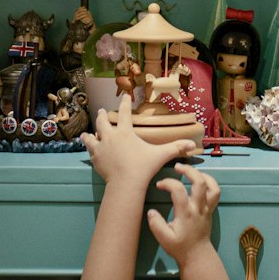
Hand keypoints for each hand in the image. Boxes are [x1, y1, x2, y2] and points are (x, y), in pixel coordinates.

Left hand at [81, 95, 195, 189]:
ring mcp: (101, 148)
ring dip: (90, 134)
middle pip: (103, 122)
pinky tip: (89, 150)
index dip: (124, 103)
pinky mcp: (96, 160)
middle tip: (101, 111)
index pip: (124, 113)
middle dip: (102, 115)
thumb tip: (192, 145)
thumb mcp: (160, 155)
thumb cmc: (143, 167)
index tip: (124, 95)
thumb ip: (175, 148)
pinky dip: (89, 149)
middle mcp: (111, 137)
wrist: (125, 184)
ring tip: (86, 133)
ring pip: (92, 137)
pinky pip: (90, 152)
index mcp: (125, 132)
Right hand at [146, 162, 218, 267]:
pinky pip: (215, 192)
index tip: (159, 184)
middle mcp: (198, 207)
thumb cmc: (180, 247)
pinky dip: (210, 182)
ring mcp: (206, 207)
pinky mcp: (210, 209)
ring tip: (190, 171)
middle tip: (177, 167)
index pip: (178, 190)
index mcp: (186, 213)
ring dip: (201, 174)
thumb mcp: (164, 239)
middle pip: (199, 181)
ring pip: (211, 185)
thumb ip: (156, 224)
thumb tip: (151, 211)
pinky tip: (201, 180)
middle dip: (188, 170)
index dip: (168, 183)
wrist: (197, 256)